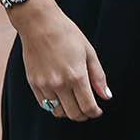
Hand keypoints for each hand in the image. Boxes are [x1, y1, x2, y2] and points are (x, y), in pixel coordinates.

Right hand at [11, 0, 110, 121]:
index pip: (88, 107)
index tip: (97, 110)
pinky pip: (45, 104)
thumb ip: (98, 76)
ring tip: (74, 103)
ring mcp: (44, 84)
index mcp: (77, 75)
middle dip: (84, 115)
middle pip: (74, 114)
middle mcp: (60, 83)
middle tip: (88, 110)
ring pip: (58, 112)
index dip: (95, 112)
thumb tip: (106, 96)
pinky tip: (61, 97)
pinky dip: (54, 106)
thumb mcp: (89, 52)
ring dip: (69, 112)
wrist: (38, 23)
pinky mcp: (33, 83)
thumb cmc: (66, 33)